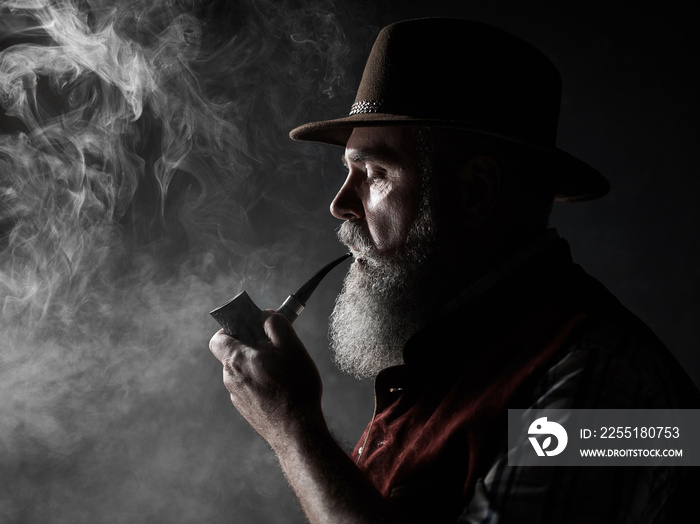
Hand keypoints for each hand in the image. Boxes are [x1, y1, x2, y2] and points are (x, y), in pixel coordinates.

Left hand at [209, 310, 323, 450]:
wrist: (297, 432)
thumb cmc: (295, 387)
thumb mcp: (291, 346)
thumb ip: (276, 324)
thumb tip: (266, 315)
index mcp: (236, 359)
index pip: (218, 338)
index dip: (232, 328)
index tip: (252, 327)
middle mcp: (230, 378)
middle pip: (233, 353)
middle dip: (252, 345)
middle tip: (275, 347)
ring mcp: (237, 397)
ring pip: (243, 371)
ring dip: (258, 365)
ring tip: (284, 370)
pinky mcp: (247, 410)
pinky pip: (250, 388)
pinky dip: (262, 383)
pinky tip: (282, 388)